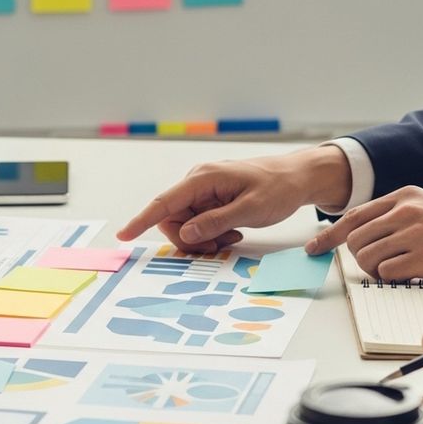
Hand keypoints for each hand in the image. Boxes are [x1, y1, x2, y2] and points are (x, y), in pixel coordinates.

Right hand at [116, 146, 351, 252]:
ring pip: (185, 225)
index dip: (142, 220)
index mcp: (204, 178)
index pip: (165, 202)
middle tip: (218, 246)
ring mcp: (204, 191)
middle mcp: (198, 182)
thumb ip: (216, 222)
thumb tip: (185, 233)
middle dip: (190, 239)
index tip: (123, 235)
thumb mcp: (251, 209)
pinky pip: (199, 224)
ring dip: (204, 238)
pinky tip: (234, 231)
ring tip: (233, 235)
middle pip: (173, 220)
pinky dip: (212, 234)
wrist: (298, 178)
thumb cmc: (279, 188)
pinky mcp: (211, 199)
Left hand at [305, 186, 422, 280]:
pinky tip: (408, 275)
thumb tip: (366, 230)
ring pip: (367, 257)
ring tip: (397, 270)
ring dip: (374, 270)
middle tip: (377, 265)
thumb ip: (398, 213)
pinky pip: (386, 273)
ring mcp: (414, 234)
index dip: (330, 235)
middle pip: (356, 239)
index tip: (314, 248)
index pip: (354, 216)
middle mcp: (405, 211)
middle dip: (359, 257)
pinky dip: (390, 278)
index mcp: (404, 196)